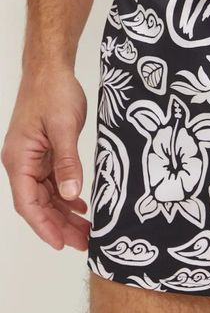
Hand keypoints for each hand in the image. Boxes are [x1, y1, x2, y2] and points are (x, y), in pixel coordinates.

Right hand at [1, 68, 89, 249]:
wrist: (51, 69)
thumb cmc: (52, 92)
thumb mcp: (63, 127)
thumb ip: (68, 161)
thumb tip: (71, 192)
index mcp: (19, 159)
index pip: (28, 203)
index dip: (44, 226)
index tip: (61, 244)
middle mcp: (22, 163)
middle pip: (38, 204)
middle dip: (59, 226)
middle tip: (84, 242)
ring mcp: (32, 158)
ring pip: (47, 195)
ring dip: (64, 214)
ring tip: (87, 230)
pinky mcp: (44, 153)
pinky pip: (53, 181)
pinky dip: (67, 195)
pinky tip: (81, 205)